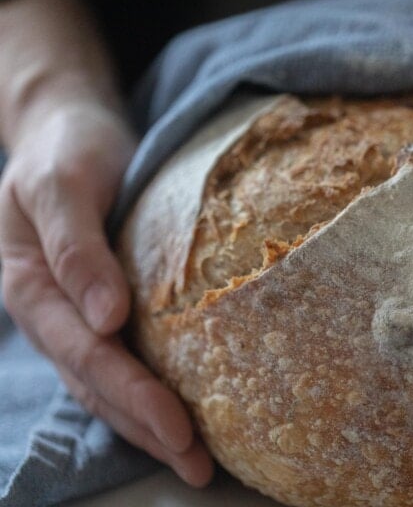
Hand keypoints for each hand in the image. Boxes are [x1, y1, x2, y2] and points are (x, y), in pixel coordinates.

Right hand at [0, 99, 212, 486]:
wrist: (72, 129)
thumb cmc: (68, 149)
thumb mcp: (62, 184)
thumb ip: (76, 247)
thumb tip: (106, 319)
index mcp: (32, 288)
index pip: (85, 354)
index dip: (130, 393)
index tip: (177, 427)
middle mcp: (54, 312)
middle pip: (99, 383)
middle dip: (147, 427)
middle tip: (198, 466)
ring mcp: (78, 314)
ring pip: (109, 384)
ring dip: (150, 425)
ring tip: (196, 461)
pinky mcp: (107, 307)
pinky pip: (124, 360)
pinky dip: (150, 392)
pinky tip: (183, 416)